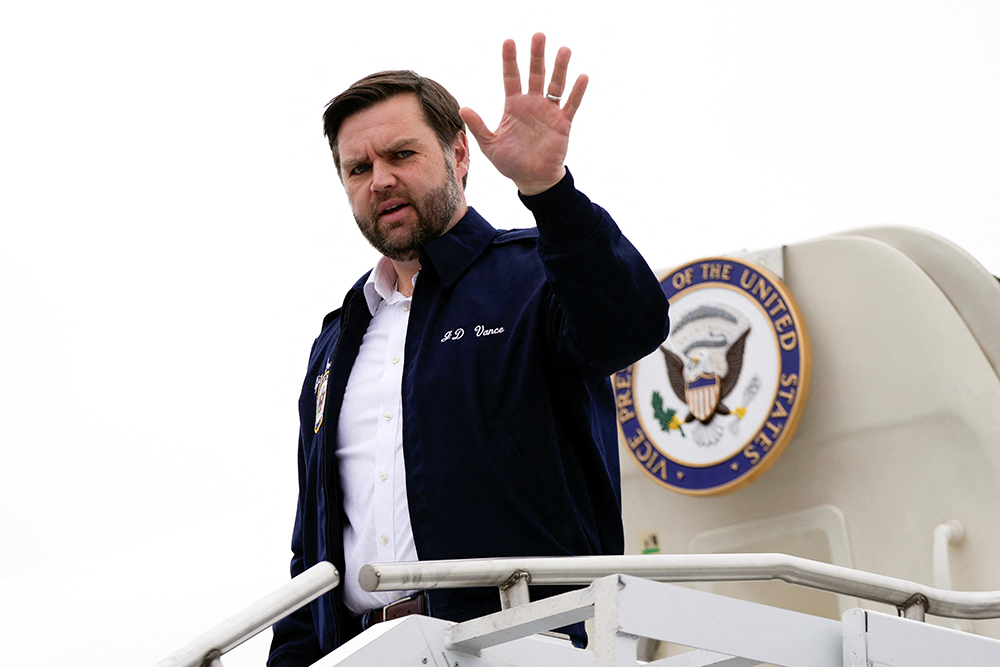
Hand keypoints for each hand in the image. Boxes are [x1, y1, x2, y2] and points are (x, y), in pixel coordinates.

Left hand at [460, 32, 587, 195]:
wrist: (532, 179)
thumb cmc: (510, 162)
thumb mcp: (490, 145)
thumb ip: (478, 126)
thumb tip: (462, 108)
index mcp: (514, 106)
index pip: (511, 77)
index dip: (510, 60)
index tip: (509, 41)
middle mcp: (532, 104)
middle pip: (535, 74)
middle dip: (536, 56)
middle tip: (538, 36)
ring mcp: (549, 112)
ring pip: (555, 85)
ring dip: (560, 68)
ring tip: (564, 49)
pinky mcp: (563, 123)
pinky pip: (571, 104)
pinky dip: (577, 91)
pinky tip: (582, 77)